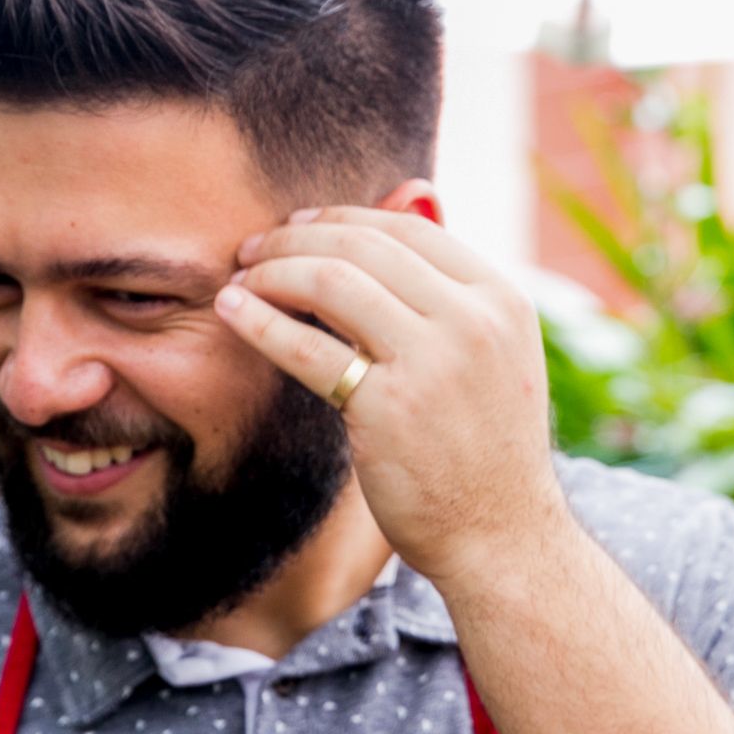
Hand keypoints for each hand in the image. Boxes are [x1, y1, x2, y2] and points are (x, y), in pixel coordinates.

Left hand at [216, 205, 567, 584]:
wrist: (502, 537)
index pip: (406, 228)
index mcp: (500, 299)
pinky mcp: (388, 408)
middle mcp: (472, 320)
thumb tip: (408, 196)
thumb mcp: (491, 355)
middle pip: (363, 245)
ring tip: (239, 279)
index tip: (297, 227)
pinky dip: (260, 321)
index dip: (340, 218)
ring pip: (330, 281)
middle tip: (252, 248)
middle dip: (295, 239)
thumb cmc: (484, 449)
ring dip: (272, 272)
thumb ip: (449, 291)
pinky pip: (307, 348)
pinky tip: (231, 311)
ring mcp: (432, 362)